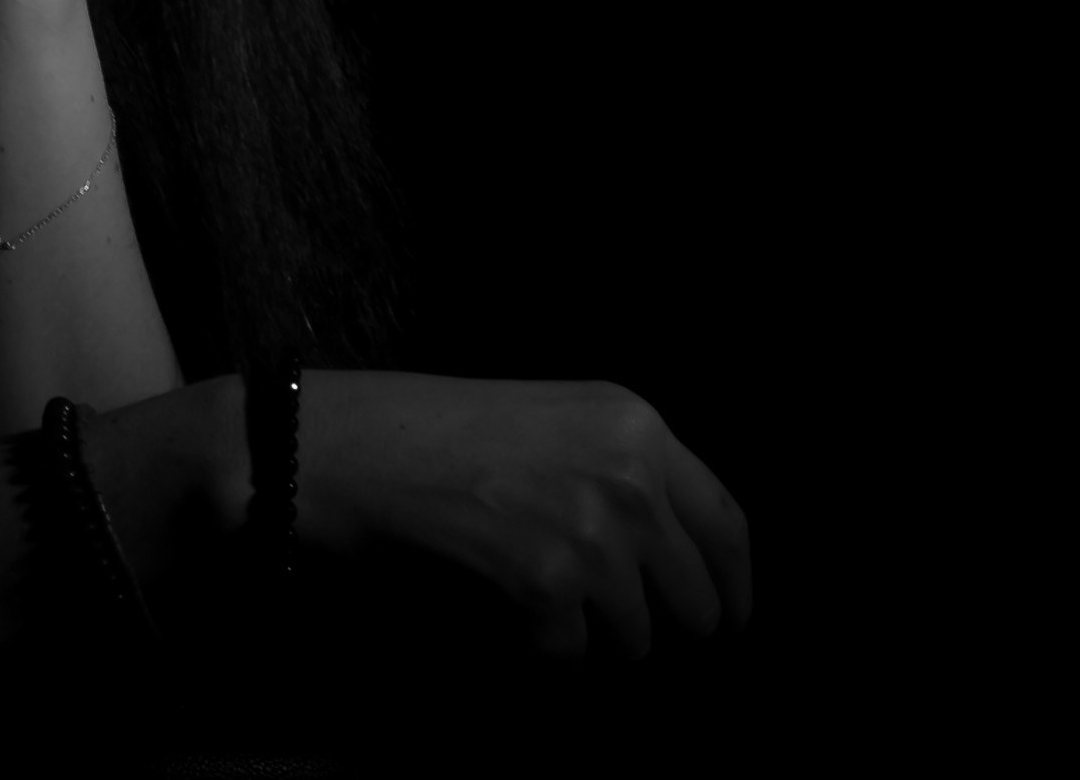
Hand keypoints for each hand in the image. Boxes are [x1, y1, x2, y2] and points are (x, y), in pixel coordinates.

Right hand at [296, 372, 751, 659]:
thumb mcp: (550, 421)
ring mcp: (594, 530)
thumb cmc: (430, 432)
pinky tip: (495, 612)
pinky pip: (571, 657)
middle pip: (698, 596)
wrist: (344, 449)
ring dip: (592, 642)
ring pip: (638, 638)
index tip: (732, 621)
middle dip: (665, 628)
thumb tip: (673, 561)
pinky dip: (536, 653)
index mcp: (636, 423)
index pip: (729, 523)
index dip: (736, 586)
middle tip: (624, 637)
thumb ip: (621, 473)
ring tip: (532, 606)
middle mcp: (631, 474)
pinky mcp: (548, 583)